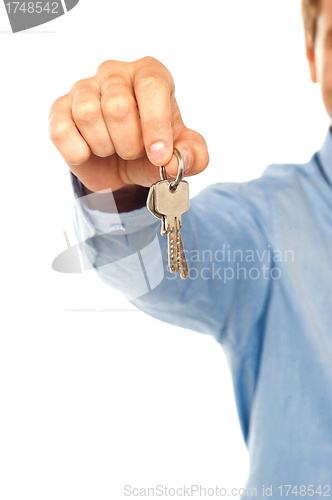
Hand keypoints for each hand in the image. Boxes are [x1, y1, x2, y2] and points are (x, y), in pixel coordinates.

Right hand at [49, 57, 208, 192]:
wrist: (120, 168)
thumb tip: (175, 163)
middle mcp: (115, 73)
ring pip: (88, 115)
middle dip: (130, 143)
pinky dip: (77, 151)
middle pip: (118, 105)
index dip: (155, 124)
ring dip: (105, 146)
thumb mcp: (181, 155)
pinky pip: (61, 130)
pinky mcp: (59, 110)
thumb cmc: (152, 151)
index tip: (158, 155)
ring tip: (112, 149)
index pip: (151, 86)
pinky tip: (88, 153)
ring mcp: (84, 89)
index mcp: (150, 75)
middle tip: (133, 152)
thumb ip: (194, 156)